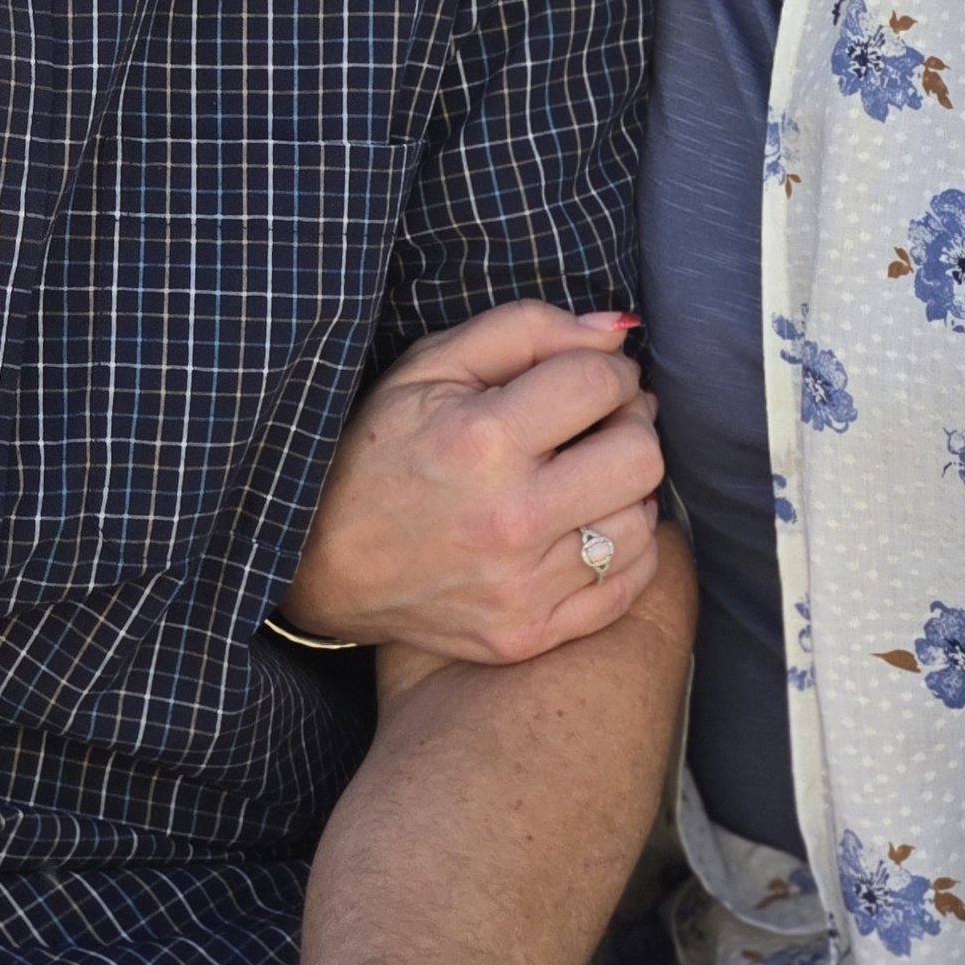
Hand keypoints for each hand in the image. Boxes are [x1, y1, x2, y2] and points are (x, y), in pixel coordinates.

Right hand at [279, 304, 662, 658]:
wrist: (322, 561)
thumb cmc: (377, 450)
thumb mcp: (429, 365)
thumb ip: (526, 330)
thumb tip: (618, 331)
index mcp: (481, 440)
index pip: (600, 383)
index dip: (608, 367)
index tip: (588, 376)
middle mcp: (509, 519)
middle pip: (641, 456)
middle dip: (630, 423)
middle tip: (598, 422)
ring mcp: (521, 587)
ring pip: (641, 523)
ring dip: (627, 487)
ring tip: (586, 474)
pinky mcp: (527, 634)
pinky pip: (627, 586)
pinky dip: (624, 548)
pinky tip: (588, 523)